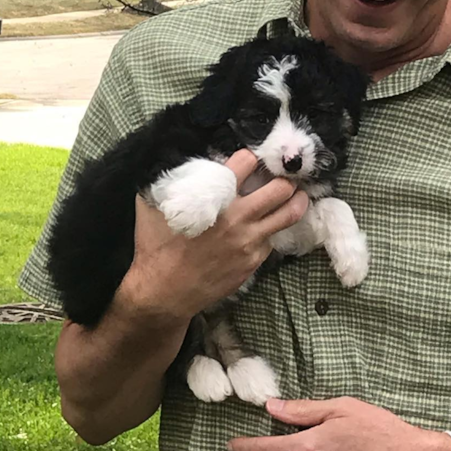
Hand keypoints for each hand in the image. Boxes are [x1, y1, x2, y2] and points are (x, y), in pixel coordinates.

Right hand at [119, 149, 308, 324]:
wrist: (163, 292)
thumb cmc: (156, 246)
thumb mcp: (154, 204)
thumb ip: (171, 180)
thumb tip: (177, 160)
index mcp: (215, 198)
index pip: (246, 162)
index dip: (250, 157)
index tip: (251, 160)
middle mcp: (238, 218)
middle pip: (280, 189)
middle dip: (286, 179)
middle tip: (287, 176)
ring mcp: (249, 242)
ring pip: (287, 215)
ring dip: (294, 202)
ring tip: (297, 195)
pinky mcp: (253, 262)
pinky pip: (270, 240)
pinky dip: (270, 230)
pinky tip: (266, 226)